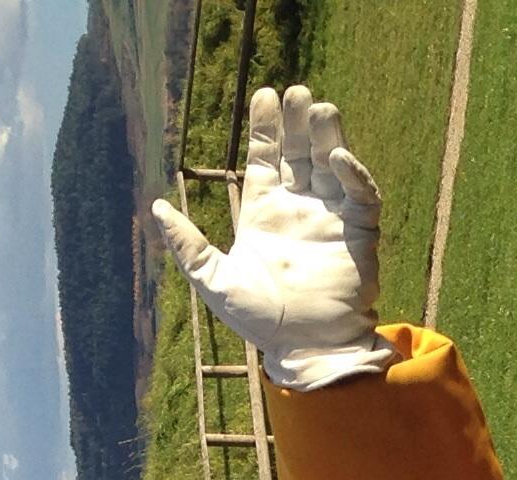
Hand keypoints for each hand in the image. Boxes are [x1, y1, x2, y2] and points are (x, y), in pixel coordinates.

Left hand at [149, 84, 392, 391]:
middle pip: (300, 152)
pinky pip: (361, 195)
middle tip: (295, 92)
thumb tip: (156, 206)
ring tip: (320, 108)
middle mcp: (299, 209)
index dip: (266, 127)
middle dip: (298, 121)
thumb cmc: (261, 321)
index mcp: (265, 213)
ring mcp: (330, 218)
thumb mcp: (214, 281)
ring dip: (327, 135)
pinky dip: (352, 174)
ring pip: (331, 164)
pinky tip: (337, 160)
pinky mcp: (359, 233)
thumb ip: (187, 245)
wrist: (306, 349)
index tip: (264, 94)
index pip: (267, 157)